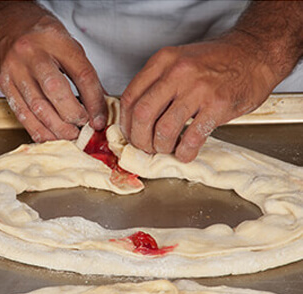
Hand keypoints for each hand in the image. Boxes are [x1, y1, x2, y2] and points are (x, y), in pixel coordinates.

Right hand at [0, 2, 106, 142]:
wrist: (2, 21)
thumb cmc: (37, 32)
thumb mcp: (66, 42)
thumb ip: (81, 72)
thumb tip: (97, 105)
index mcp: (55, 40)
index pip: (82, 74)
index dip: (94, 101)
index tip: (99, 119)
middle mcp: (32, 54)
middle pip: (57, 91)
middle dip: (73, 116)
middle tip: (83, 128)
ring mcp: (15, 69)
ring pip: (37, 106)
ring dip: (57, 128)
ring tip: (70, 136)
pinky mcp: (3, 83)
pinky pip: (21, 113)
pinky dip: (37, 129)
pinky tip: (49, 135)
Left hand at [120, 33, 278, 162]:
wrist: (254, 54)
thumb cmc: (216, 61)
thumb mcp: (178, 61)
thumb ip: (157, 84)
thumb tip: (137, 118)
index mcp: (163, 61)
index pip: (129, 98)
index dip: (126, 124)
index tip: (130, 134)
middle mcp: (177, 72)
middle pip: (142, 115)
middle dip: (139, 139)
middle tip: (145, 148)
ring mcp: (198, 88)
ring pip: (164, 129)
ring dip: (161, 147)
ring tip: (166, 149)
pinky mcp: (217, 105)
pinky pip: (193, 137)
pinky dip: (184, 152)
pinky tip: (185, 153)